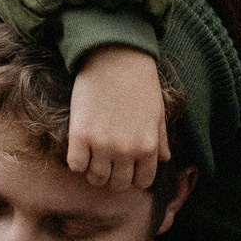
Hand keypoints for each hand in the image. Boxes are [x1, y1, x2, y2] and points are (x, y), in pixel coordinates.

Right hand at [67, 45, 169, 190]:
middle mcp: (126, 151)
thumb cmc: (140, 82)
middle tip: (109, 163)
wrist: (116, 56)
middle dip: (114, 177)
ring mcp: (102, 145)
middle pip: (118, 184)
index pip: (142, 182)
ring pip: (96, 179)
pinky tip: (81, 149)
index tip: (127, 167)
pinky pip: (76, 165)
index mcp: (148, 147)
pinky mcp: (80, 135)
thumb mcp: (157, 112)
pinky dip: (77, 162)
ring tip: (94, 157)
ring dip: (95, 172)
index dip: (134, 176)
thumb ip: (160, 139)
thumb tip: (165, 159)